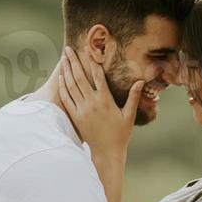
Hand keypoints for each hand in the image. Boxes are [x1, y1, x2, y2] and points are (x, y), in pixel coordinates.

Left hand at [57, 47, 141, 170]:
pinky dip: (63, 87)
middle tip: (68, 49)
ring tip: (63, 58)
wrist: (106, 152)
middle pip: (80, 77)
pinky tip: (61, 77)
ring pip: (71, 86)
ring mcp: (82, 110)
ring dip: (66, 70)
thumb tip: (141, 81)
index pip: (97, 75)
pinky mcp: (75, 117)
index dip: (92, 60)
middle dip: (73, 61)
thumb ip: (134, 97)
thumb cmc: (120, 134)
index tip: (88, 49)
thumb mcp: (129, 115)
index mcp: (105, 100)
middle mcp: (92, 103)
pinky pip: (66, 99)